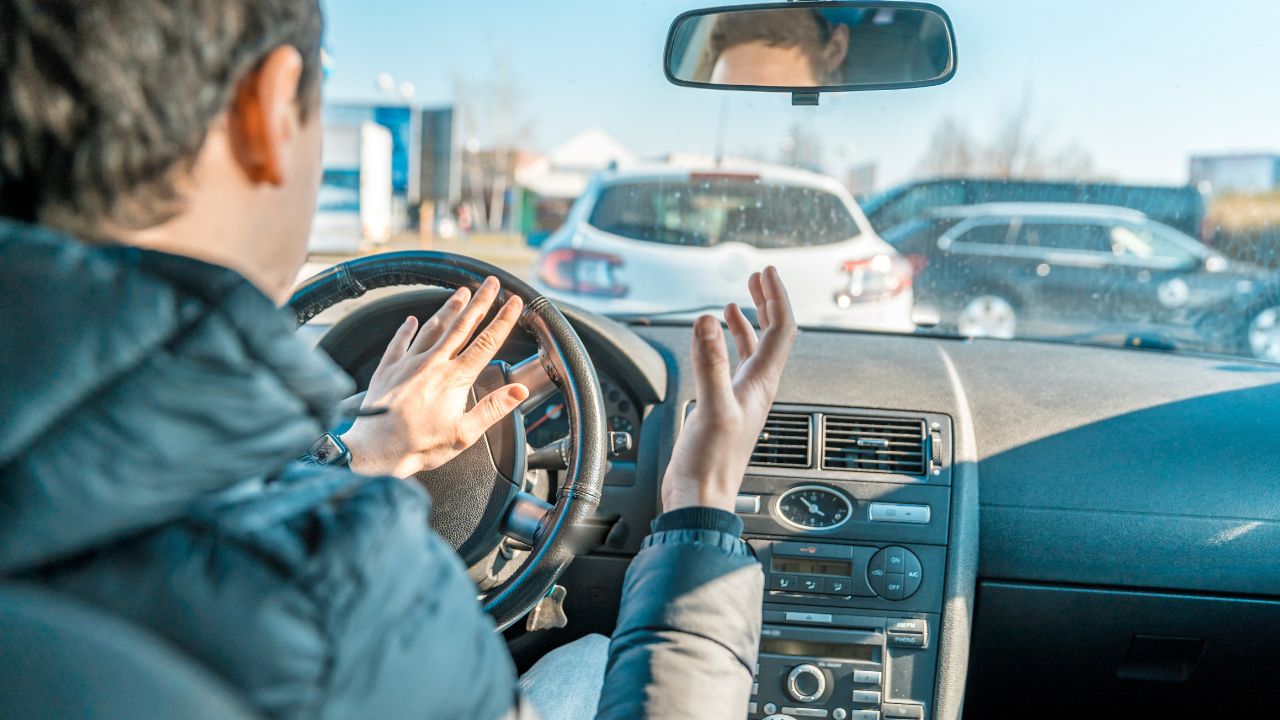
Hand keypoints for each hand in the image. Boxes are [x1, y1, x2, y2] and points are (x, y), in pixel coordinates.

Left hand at [341, 277, 529, 477]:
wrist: (375, 450)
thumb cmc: (419, 445)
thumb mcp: (464, 434)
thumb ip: (493, 408)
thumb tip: (518, 390)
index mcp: (455, 379)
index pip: (486, 342)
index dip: (503, 320)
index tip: (514, 302)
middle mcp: (433, 364)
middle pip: (462, 326)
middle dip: (480, 302)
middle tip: (491, 283)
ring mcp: (408, 363)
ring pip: (433, 328)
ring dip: (449, 308)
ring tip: (461, 293)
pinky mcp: (387, 369)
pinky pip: (399, 342)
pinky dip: (406, 329)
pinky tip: (411, 320)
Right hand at [661, 267, 796, 511]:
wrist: (699, 498)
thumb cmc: (710, 463)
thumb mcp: (711, 407)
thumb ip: (709, 363)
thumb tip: (709, 320)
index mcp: (761, 384)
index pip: (780, 330)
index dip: (775, 297)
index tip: (766, 272)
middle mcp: (757, 389)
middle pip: (772, 336)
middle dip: (766, 303)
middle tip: (757, 276)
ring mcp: (741, 398)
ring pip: (753, 351)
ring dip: (749, 322)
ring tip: (740, 301)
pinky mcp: (723, 408)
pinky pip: (733, 367)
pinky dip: (727, 346)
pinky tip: (713, 343)